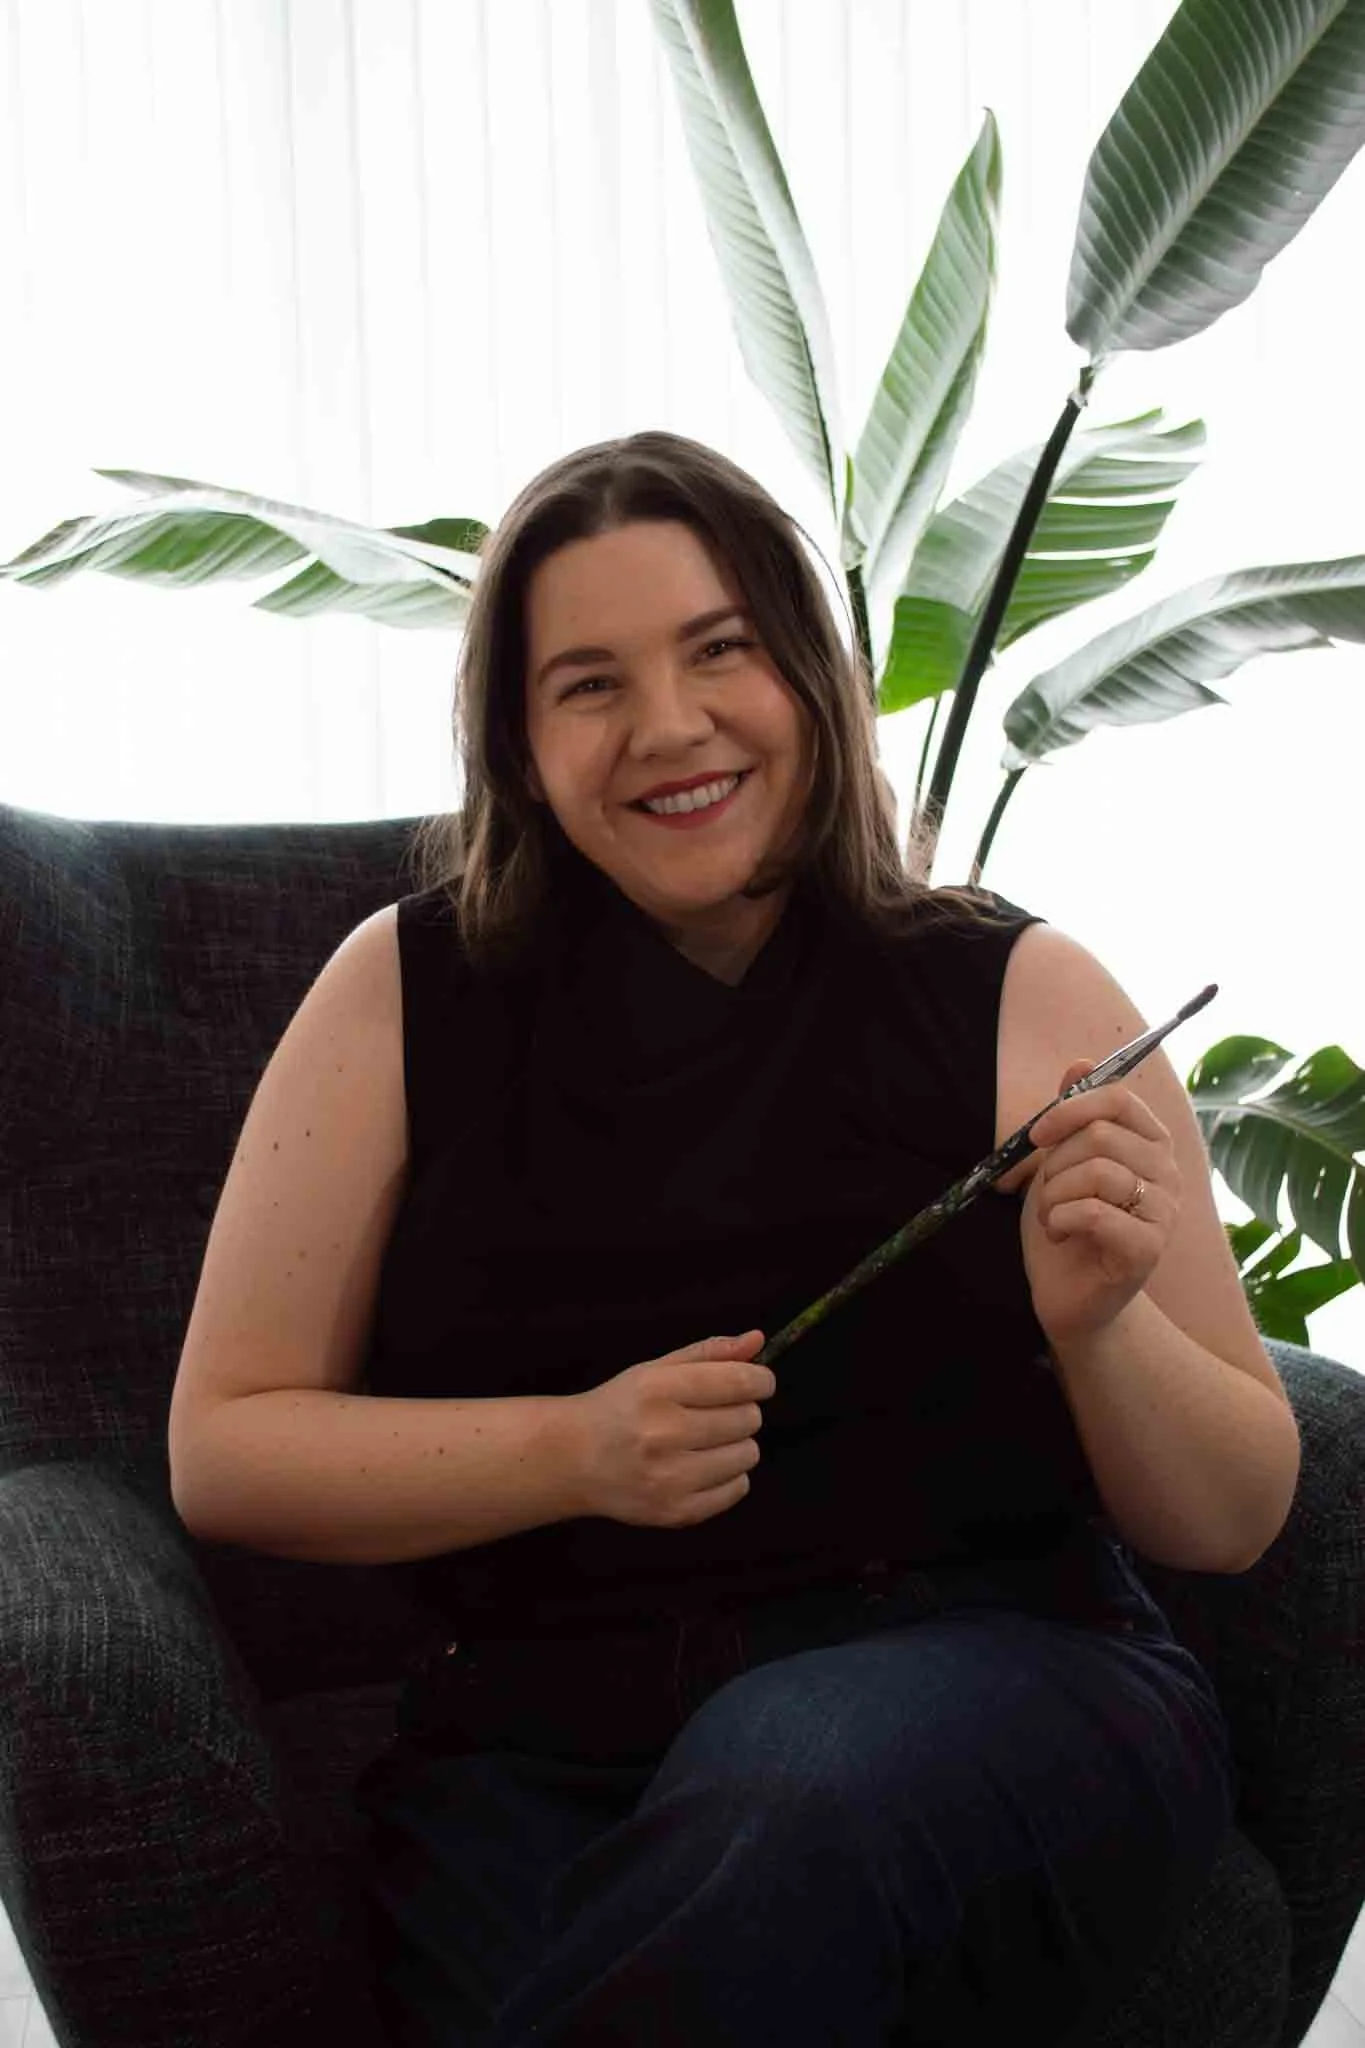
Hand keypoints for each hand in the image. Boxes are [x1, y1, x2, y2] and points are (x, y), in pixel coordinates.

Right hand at [564, 1331, 774, 1528]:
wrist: (573, 1460)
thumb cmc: (620, 1408)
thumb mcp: (656, 1369)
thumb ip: (709, 1353)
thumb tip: (757, 1340)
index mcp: (656, 1390)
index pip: (738, 1381)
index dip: (760, 1380)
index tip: (760, 1382)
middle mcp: (662, 1434)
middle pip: (747, 1418)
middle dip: (743, 1411)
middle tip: (716, 1413)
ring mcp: (669, 1478)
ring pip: (748, 1454)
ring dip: (737, 1444)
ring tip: (706, 1441)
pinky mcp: (676, 1511)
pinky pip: (738, 1489)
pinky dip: (730, 1476)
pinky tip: (702, 1466)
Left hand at [1008, 1059, 1180, 1349]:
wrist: (1069, 1294)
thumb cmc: (1066, 1223)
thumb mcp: (1060, 1162)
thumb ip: (1072, 1116)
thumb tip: (1080, 1063)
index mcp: (1150, 1144)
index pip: (1119, 1100)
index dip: (1071, 1109)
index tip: (1037, 1135)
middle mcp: (1167, 1174)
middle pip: (1100, 1136)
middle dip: (1055, 1164)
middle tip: (1048, 1193)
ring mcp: (1163, 1212)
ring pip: (1096, 1172)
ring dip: (1054, 1195)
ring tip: (1053, 1217)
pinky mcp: (1148, 1248)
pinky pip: (1094, 1212)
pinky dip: (1061, 1219)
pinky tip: (1061, 1235)